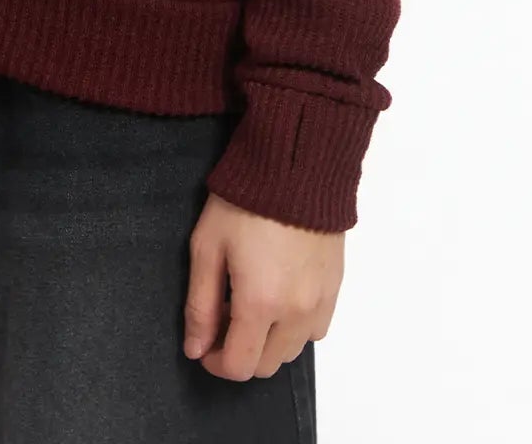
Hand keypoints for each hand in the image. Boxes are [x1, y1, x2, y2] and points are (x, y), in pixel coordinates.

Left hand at [183, 191, 342, 378]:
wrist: (294, 166)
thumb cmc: (242, 203)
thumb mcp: (207, 247)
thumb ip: (200, 305)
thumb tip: (195, 349)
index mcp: (260, 304)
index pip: (240, 366)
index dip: (216, 363)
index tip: (204, 343)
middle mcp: (296, 313)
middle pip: (267, 365)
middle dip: (241, 353)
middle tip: (225, 317)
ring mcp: (320, 302)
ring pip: (293, 350)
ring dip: (269, 342)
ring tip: (252, 304)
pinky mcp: (335, 287)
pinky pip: (316, 328)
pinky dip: (295, 327)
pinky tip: (280, 295)